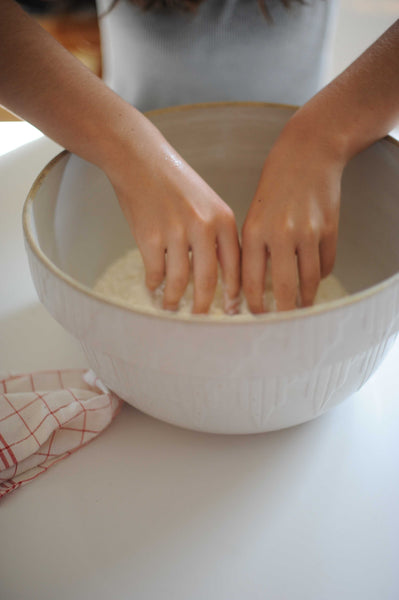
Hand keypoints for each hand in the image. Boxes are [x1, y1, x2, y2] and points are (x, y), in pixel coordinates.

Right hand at [105, 113, 239, 313]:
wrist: (140, 159)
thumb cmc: (176, 182)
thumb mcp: (208, 203)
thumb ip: (217, 235)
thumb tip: (219, 275)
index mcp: (224, 220)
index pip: (235, 267)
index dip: (233, 294)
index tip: (230, 310)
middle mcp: (204, 227)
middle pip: (208, 281)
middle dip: (204, 307)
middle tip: (200, 319)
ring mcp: (176, 232)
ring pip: (179, 282)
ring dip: (174, 301)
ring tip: (171, 308)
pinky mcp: (148, 237)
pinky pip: (155, 273)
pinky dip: (153, 285)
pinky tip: (153, 288)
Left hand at [242, 120, 342, 311]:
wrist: (307, 154)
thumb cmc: (274, 187)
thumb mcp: (253, 215)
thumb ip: (253, 249)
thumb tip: (256, 287)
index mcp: (254, 231)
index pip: (251, 281)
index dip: (254, 305)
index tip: (257, 316)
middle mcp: (280, 233)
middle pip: (283, 287)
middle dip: (282, 312)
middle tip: (282, 324)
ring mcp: (308, 231)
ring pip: (309, 280)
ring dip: (306, 299)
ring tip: (302, 308)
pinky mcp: (330, 229)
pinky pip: (326, 265)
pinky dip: (320, 275)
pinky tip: (314, 278)